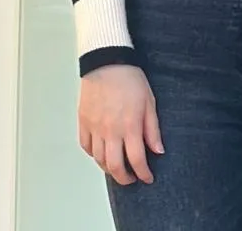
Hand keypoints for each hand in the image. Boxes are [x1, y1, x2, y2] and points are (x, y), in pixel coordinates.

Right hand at [79, 64, 163, 185]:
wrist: (107, 62)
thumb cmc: (130, 79)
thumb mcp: (149, 101)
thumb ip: (152, 129)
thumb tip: (158, 151)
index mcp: (130, 126)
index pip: (137, 160)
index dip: (144, 173)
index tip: (147, 177)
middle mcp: (110, 131)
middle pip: (115, 166)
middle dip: (124, 178)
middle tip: (131, 178)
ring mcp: (95, 127)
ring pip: (99, 159)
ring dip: (109, 168)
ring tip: (117, 167)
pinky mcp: (83, 121)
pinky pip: (86, 146)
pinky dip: (93, 154)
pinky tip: (101, 152)